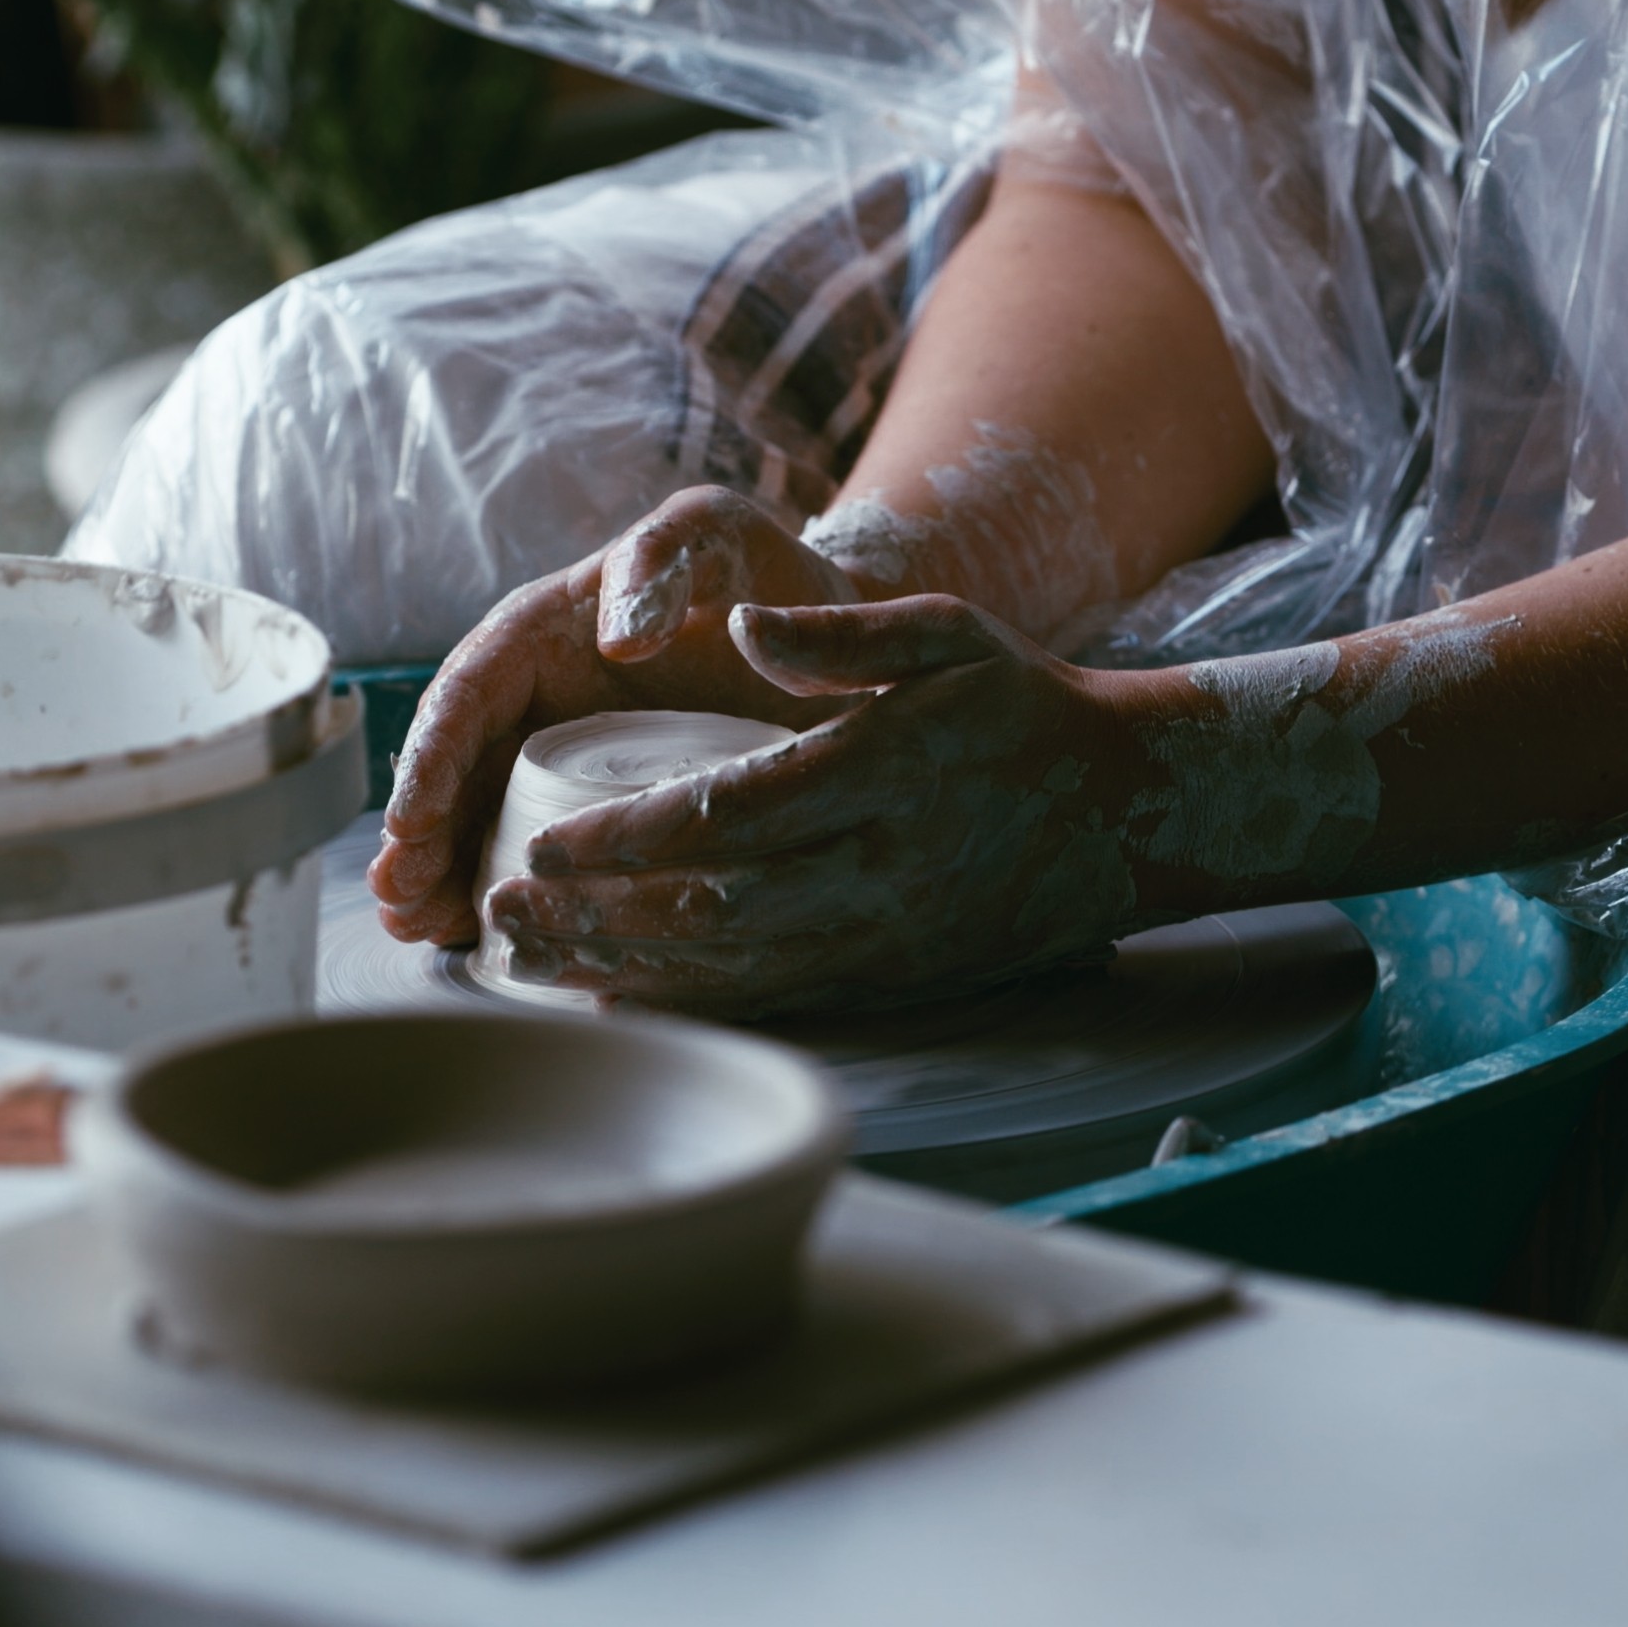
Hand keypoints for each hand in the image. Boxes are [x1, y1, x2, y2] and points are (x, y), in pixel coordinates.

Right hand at [371, 488, 861, 946]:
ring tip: (417, 929)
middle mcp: (537, 700)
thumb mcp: (713, 534)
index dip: (432, 759)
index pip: (469, 693)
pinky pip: (541, 854)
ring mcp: (563, 758)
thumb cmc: (763, 572)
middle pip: (457, 770)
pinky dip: (506, 896)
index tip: (412, 823)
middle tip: (399, 899)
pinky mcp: (600, 808)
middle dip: (420, 837)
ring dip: (443, 877)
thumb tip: (617, 635)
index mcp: (543, 633)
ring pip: (482, 820)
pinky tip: (479, 942)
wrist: (828, 628)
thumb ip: (662, 557)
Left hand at [484, 595, 1174, 1014]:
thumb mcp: (948, 634)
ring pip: (732, 965)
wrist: (1125, 810)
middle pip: (713, 906)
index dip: (630, 837)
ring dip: (621, 964)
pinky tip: (612, 995)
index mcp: (883, 773)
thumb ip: (840, 633)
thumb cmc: (1022, 706)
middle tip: (502, 906)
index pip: (732, 813)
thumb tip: (738, 624)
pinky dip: (685, 1003)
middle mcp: (878, 870)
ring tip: (528, 953)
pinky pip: (771, 998)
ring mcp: (883, 936)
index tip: (544, 837)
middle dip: (596, 914)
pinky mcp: (887, 978)